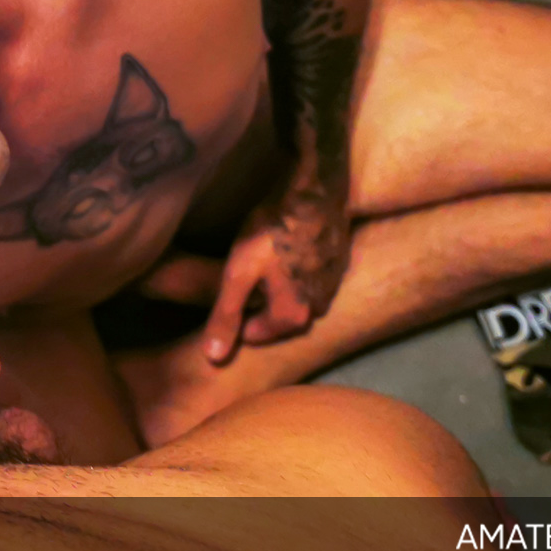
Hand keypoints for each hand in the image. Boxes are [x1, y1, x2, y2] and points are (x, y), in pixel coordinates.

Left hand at [202, 190, 349, 362]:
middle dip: (256, 301)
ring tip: (261, 258)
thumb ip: (225, 316)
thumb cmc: (272, 231)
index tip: (227, 287)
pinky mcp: (337, 264)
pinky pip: (307, 279)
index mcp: (293, 317)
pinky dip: (293, 270)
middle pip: (274, 317)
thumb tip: (213, 358)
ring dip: (275, 285)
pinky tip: (282, 248)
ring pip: (291, 297)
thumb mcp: (238, 274)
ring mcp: (331, 287)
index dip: (233, 313)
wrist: (315, 191)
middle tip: (242, 270)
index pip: (253, 334)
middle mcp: (318, 310)